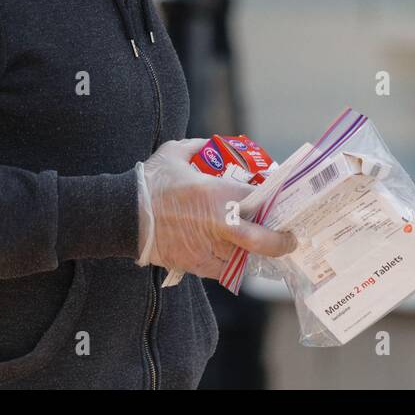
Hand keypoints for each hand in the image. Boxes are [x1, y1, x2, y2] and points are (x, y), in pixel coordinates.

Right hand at [135, 138, 296, 278]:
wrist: (124, 217)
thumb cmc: (150, 183)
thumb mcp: (174, 153)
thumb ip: (198, 146)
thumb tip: (212, 145)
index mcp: (216, 194)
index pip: (259, 199)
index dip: (275, 200)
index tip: (283, 200)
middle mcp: (219, 224)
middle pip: (263, 240)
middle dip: (281, 242)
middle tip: (290, 238)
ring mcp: (209, 248)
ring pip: (246, 257)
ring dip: (255, 251)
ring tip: (263, 244)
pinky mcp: (198, 265)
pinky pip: (226, 269)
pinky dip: (234, 263)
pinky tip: (236, 254)